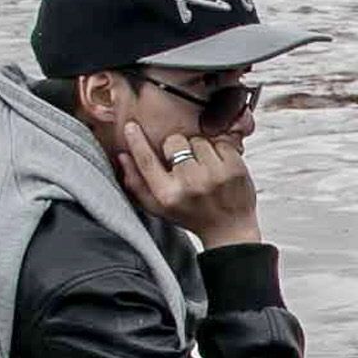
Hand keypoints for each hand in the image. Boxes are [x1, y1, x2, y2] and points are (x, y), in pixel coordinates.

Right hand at [115, 121, 262, 247]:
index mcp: (167, 195)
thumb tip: (122, 156)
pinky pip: (220, 143)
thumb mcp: (158, 207)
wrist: (229, 230)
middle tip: (186, 163)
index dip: (136, 141)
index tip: (131, 126)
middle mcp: (190, 185)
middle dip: (178, 147)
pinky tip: (220, 168)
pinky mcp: (235, 169)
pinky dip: (220, 151)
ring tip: (205, 169)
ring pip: (198, 140)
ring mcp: (215, 176)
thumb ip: (136, 183)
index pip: (146, 161)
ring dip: (200, 150)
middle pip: (174, 142)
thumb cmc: (191, 215)